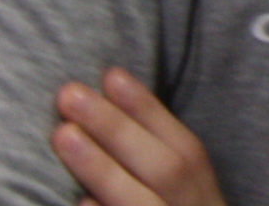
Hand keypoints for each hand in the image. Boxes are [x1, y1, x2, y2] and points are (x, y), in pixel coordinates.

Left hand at [52, 69, 225, 205]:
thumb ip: (156, 174)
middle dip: (119, 130)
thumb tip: (112, 122)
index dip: (150, 111)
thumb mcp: (181, 204)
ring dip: (102, 168)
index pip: (185, 148)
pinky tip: (79, 202)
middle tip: (70, 94)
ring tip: (62, 134)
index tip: (112, 75)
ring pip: (141, 202)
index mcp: (206, 198)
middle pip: (167, 169)